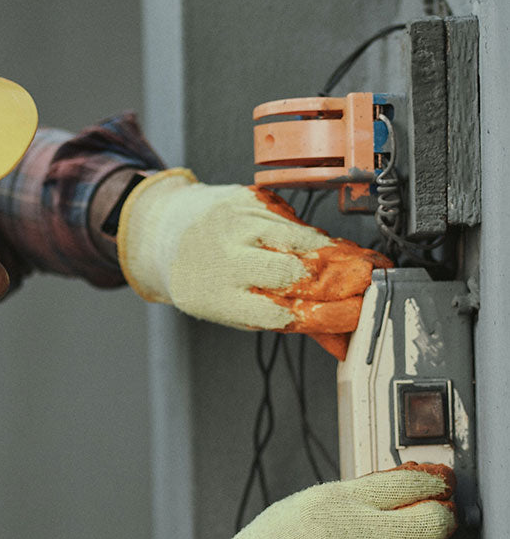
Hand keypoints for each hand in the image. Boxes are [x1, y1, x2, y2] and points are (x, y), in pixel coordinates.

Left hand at [116, 168, 391, 359]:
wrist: (166, 231)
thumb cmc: (205, 280)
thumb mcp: (235, 311)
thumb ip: (287, 321)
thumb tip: (340, 339)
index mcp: (220, 298)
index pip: (282, 311)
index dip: (326, 315)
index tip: (358, 314)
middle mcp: (226, 258)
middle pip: (296, 272)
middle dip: (341, 280)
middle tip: (372, 285)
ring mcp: (237, 224)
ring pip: (302, 240)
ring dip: (339, 255)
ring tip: (364, 266)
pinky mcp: (249, 199)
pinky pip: (295, 219)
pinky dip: (316, 235)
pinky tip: (331, 246)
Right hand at [162, 463, 455, 538]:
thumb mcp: (292, 513)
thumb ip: (338, 508)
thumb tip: (378, 506)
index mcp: (337, 502)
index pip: (409, 483)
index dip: (429, 489)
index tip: (433, 494)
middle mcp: (362, 533)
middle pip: (434, 522)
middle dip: (436, 526)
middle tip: (429, 533)